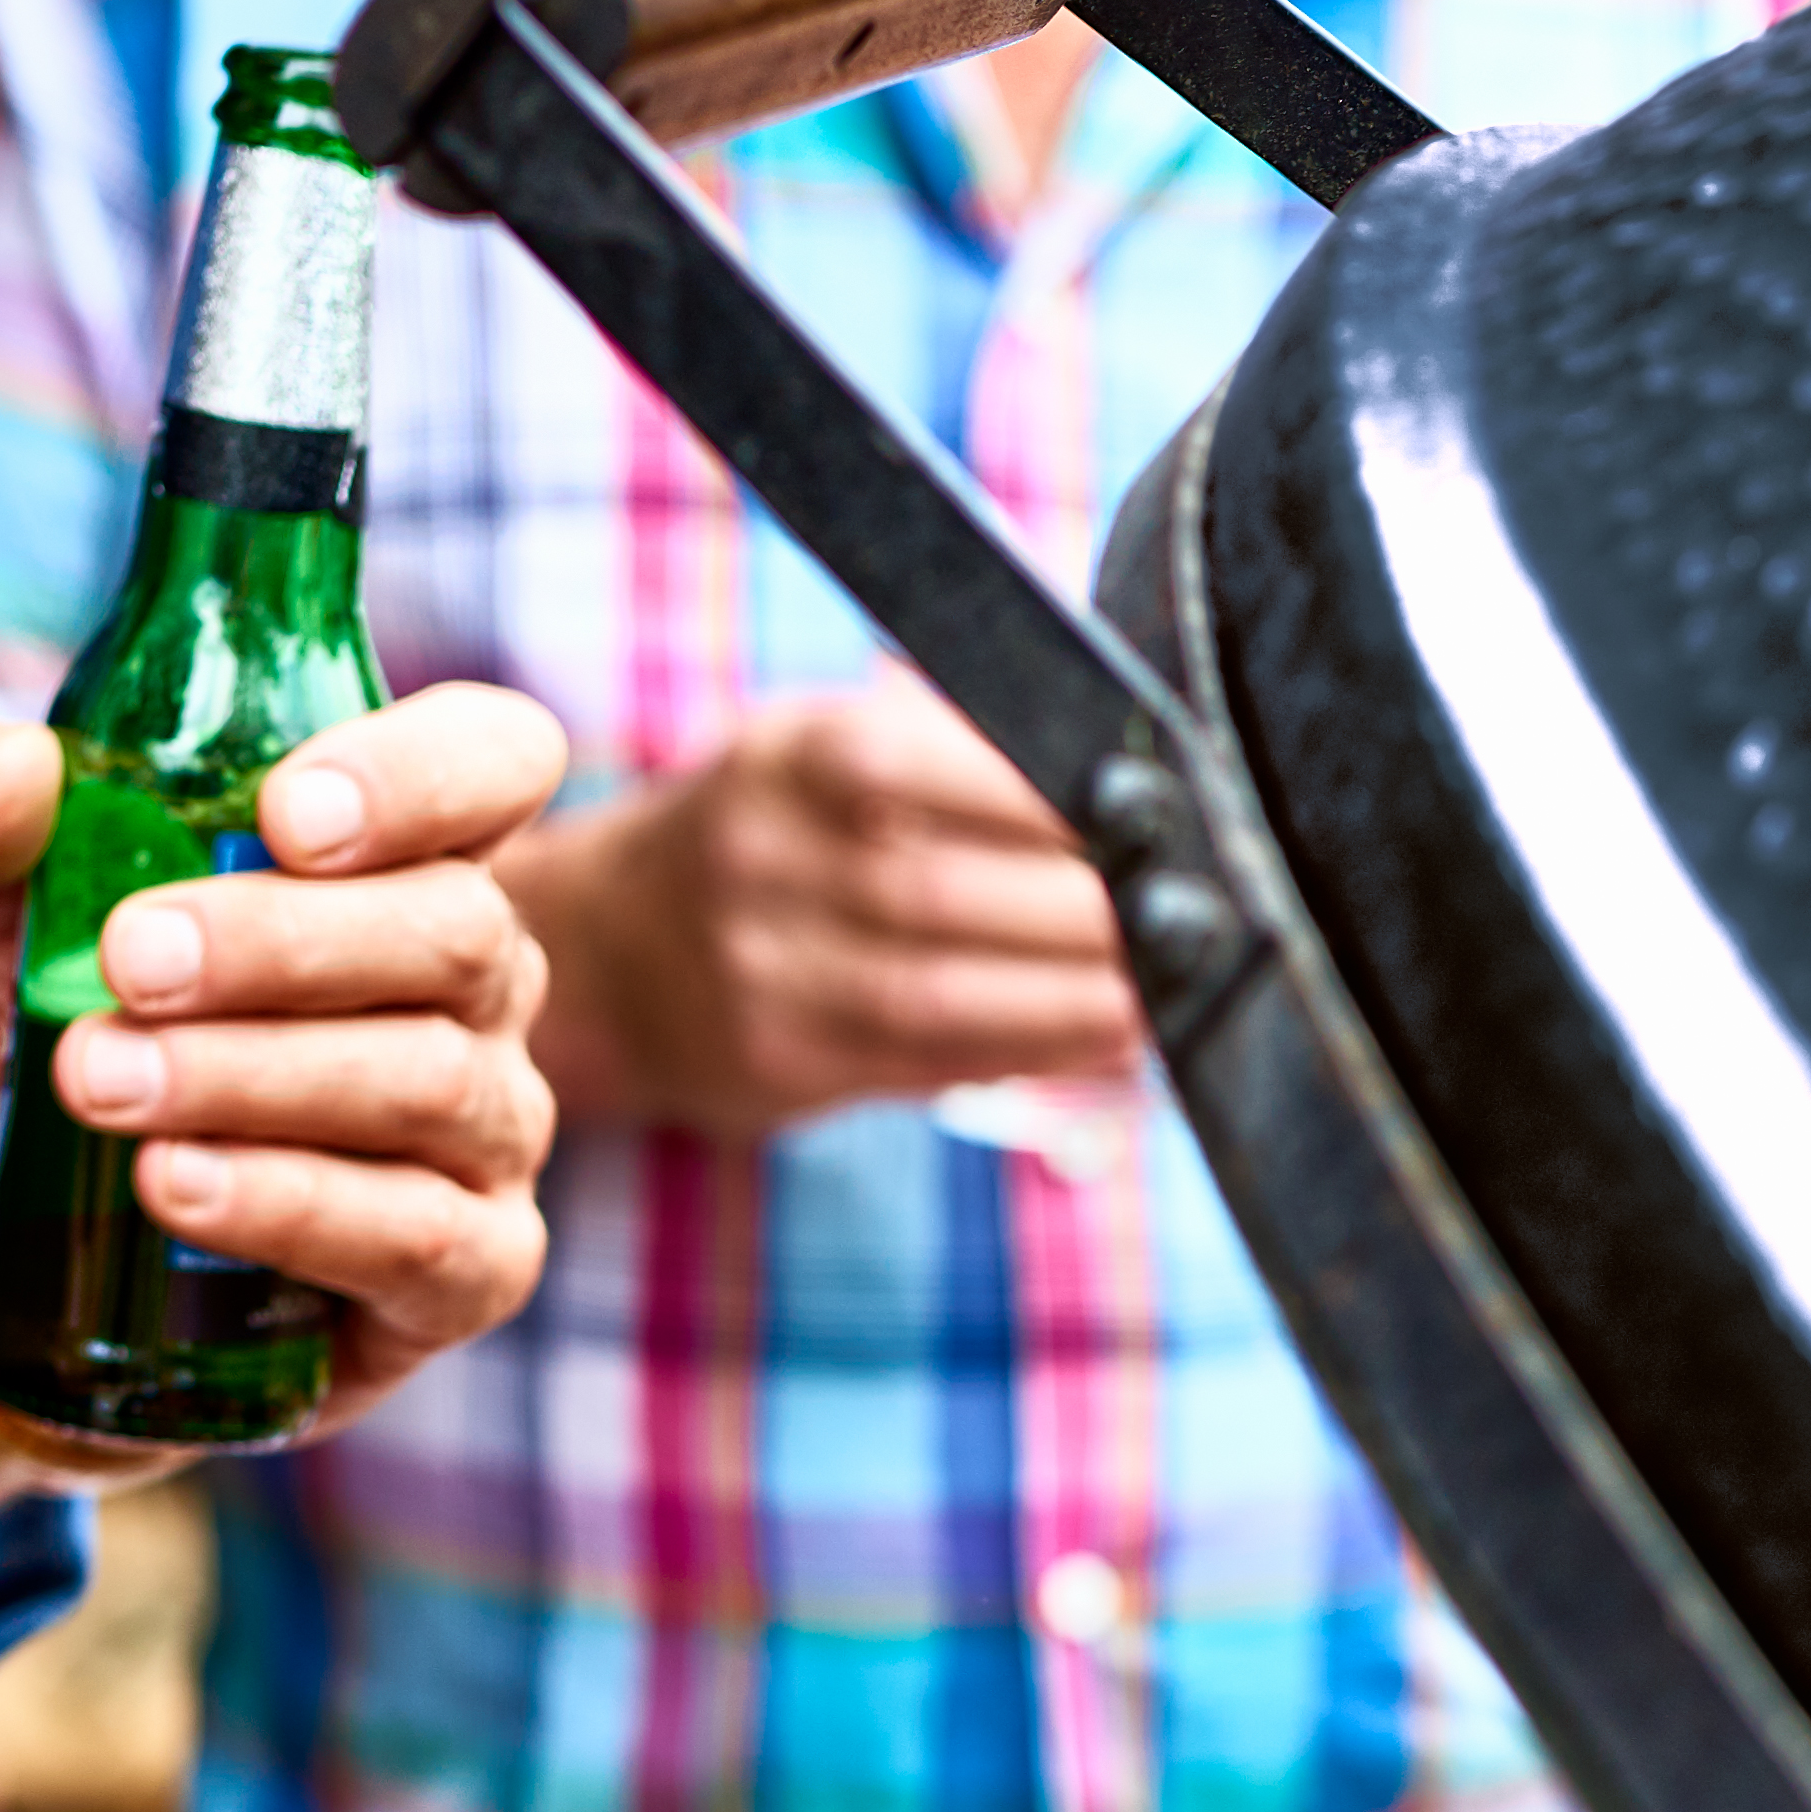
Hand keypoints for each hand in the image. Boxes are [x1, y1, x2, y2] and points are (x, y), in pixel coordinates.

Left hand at [0, 680, 571, 1574]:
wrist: (41, 1239)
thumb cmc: (73, 1031)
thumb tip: (7, 773)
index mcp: (402, 853)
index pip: (498, 761)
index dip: (424, 774)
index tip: (283, 812)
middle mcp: (480, 983)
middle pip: (457, 929)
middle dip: (282, 943)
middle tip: (127, 964)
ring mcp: (492, 1129)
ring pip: (434, 1082)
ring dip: (254, 1076)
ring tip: (101, 1083)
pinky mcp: (475, 1269)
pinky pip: (420, 1236)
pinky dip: (290, 1206)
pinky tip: (175, 1186)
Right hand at [502, 679, 1144, 1146]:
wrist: (611, 951)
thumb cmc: (777, 831)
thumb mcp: (825, 748)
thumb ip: (954, 745)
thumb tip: (1126, 756)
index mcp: (789, 754)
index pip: (925, 761)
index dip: (1048, 797)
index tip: (1160, 814)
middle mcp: (759, 857)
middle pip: (943, 891)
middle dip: (1086, 913)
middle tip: (1198, 918)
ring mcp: (758, 969)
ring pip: (941, 995)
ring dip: (1076, 1002)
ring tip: (1170, 995)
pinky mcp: (779, 1063)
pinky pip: (929, 1066)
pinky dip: (1038, 1055)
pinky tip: (1114, 1044)